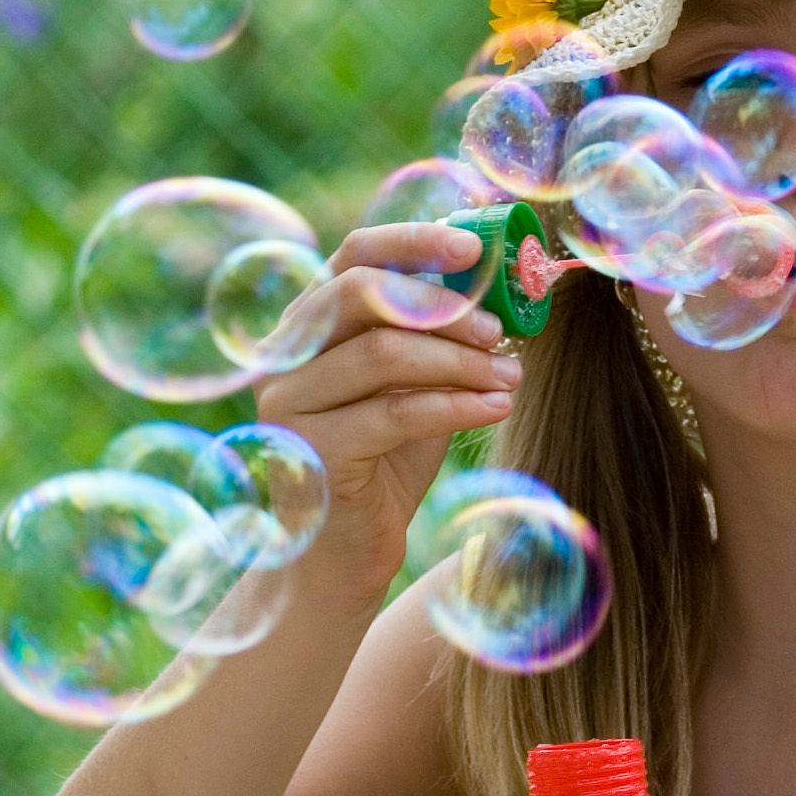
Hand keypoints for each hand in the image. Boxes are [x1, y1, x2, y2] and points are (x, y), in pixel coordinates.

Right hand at [250, 223, 518, 597]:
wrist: (341, 555)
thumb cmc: (383, 462)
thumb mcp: (414, 385)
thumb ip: (436, 335)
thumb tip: (501, 279)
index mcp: (307, 323)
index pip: (354, 254)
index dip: (414, 241)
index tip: (476, 247)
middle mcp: (285, 354)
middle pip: (359, 293)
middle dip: (441, 305)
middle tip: (498, 330)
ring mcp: (289, 404)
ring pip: (381, 353)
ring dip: (461, 361)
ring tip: (510, 379)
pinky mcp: (310, 453)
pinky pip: (394, 412)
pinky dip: (456, 405)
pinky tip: (497, 409)